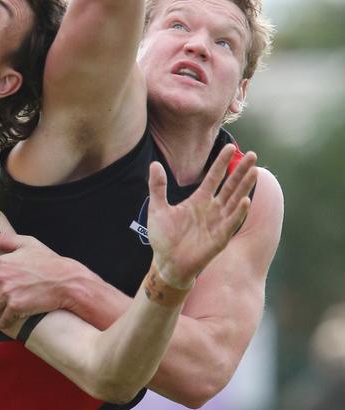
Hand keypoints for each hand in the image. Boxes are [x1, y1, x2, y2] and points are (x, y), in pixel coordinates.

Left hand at [0, 232, 73, 329]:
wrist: (65, 280)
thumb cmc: (47, 261)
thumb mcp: (26, 244)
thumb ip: (3, 240)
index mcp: (0, 263)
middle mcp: (0, 278)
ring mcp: (7, 294)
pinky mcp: (16, 307)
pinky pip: (1, 320)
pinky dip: (3, 322)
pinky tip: (7, 320)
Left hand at [147, 145, 257, 288]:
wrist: (166, 263)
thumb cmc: (163, 237)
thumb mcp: (157, 208)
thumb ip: (157, 186)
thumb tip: (154, 164)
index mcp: (198, 200)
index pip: (213, 177)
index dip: (221, 162)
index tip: (230, 147)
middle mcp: (212, 209)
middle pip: (230, 186)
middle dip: (241, 171)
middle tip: (253, 155)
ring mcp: (217, 223)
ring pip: (235, 201)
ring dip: (245, 187)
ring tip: (255, 172)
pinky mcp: (220, 238)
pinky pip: (232, 223)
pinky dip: (239, 212)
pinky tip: (246, 200)